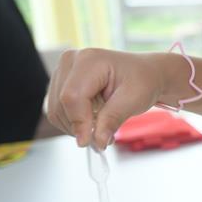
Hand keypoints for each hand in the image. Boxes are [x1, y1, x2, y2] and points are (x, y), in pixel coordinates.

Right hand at [46, 48, 164, 149]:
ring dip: (76, 126)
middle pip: (61, 104)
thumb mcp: (134, 100)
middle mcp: (71, 61)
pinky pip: (57, 110)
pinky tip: (93, 120)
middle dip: (80, 126)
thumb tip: (97, 140)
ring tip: (102, 127)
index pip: (72, 96)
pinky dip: (73, 122)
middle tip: (104, 137)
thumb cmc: (143, 81)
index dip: (79, 122)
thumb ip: (113, 119)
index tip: (89, 142)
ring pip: (56, 110)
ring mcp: (63, 71)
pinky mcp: (60, 83)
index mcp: (90, 59)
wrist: (145, 74)